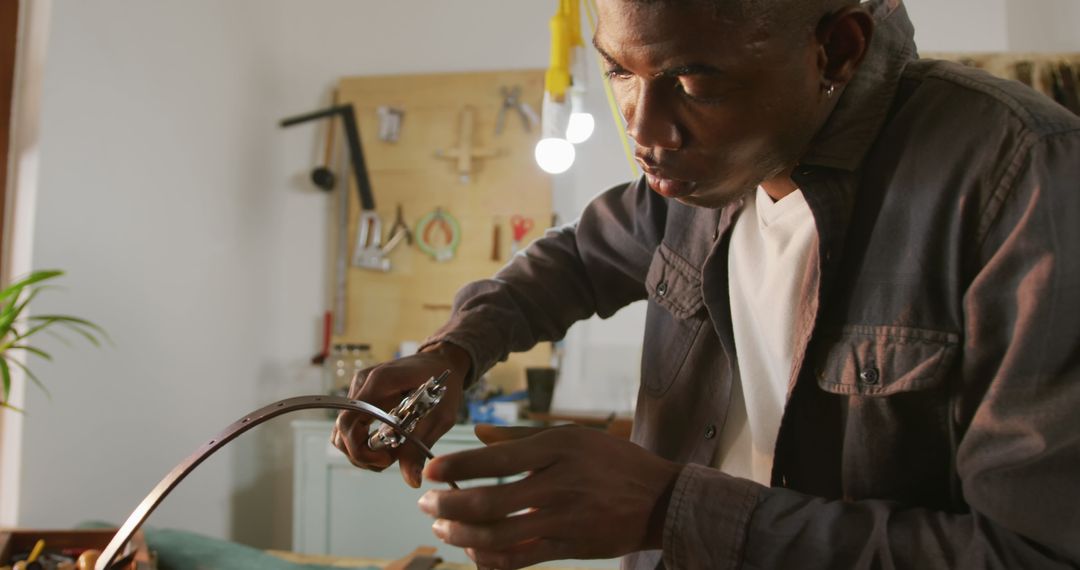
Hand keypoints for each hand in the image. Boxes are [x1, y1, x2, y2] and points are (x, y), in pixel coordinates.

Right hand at [331, 342, 470, 487]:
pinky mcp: (361, 397)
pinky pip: (352, 426)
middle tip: (390, 460)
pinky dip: (363, 442)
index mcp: (379, 382)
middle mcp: (362, 384)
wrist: (441, 362)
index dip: (360, 449)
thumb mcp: (439, 417)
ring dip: (361, 451)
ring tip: (389, 455)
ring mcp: (359, 390)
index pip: (348, 422)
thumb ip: (420, 447)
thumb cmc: (443, 385)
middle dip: (361, 455)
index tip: (387, 459)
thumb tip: (412, 481)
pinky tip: (385, 446)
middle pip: (341, 431)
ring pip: (342, 432)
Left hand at [417, 424, 682, 568]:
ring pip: (497, 535)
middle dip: (447, 505)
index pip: (494, 459)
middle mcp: (557, 483)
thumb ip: (522, 442)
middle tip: (426, 503)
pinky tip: (473, 551)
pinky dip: (488, 558)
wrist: (661, 499)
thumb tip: (479, 435)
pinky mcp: (569, 548)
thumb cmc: (613, 462)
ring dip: (460, 535)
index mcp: (556, 448)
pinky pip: (518, 559)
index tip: (430, 470)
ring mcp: (563, 519)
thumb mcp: (572, 437)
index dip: (456, 466)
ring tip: (442, 527)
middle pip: (488, 501)